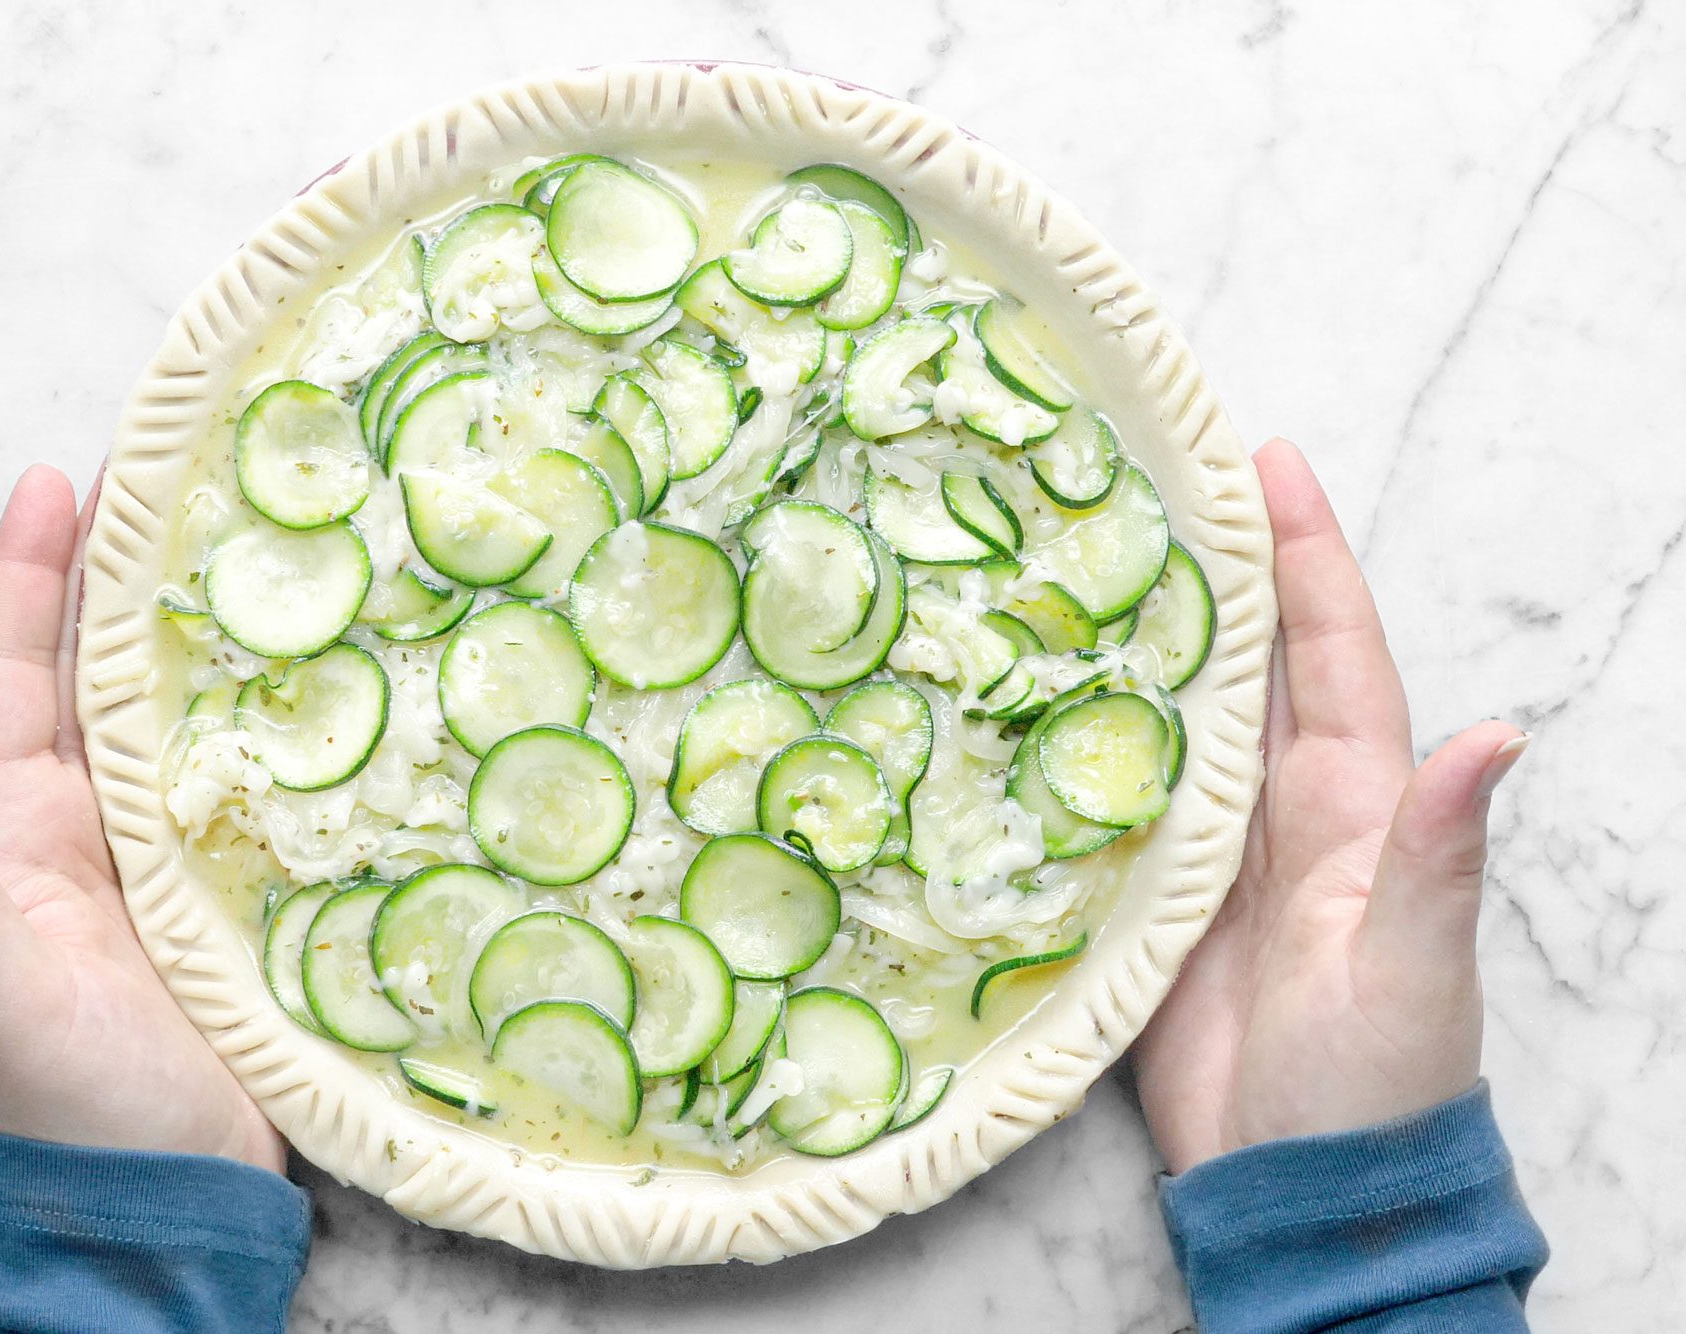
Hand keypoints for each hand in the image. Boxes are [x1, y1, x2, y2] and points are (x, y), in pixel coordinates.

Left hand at [0, 466, 283, 1173]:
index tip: (53, 480)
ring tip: (235, 537)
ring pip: (167, 712)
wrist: (167, 1195)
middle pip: (89, 673)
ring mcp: (160, 853)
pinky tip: (311, 666)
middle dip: (109, 571)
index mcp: (14, 836)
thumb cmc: (73, 1107)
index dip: (25, 579)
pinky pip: (242, 774)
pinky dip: (264, 711)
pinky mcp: (229, 885)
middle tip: (158, 472)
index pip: (9, 679)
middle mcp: (83, 827)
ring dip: (189, 625)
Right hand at [1133, 439, 1526, 1173]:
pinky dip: (1083, 741)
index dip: (1303, 555)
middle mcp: (1283, 812)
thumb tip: (1494, 734)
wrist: (1299, 1188)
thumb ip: (1437, 850)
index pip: (1328, 652)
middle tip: (1153, 477)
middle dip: (1211, 566)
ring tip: (1080, 559)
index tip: (1264, 461)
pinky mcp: (1149, 903)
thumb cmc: (1377, 1083)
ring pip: (1174, 719)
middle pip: (1244, 664)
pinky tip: (1034, 699)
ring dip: (1141, 641)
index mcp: (1356, 806)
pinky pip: (1115, 800)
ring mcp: (1213, 855)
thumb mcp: (1413, 963)